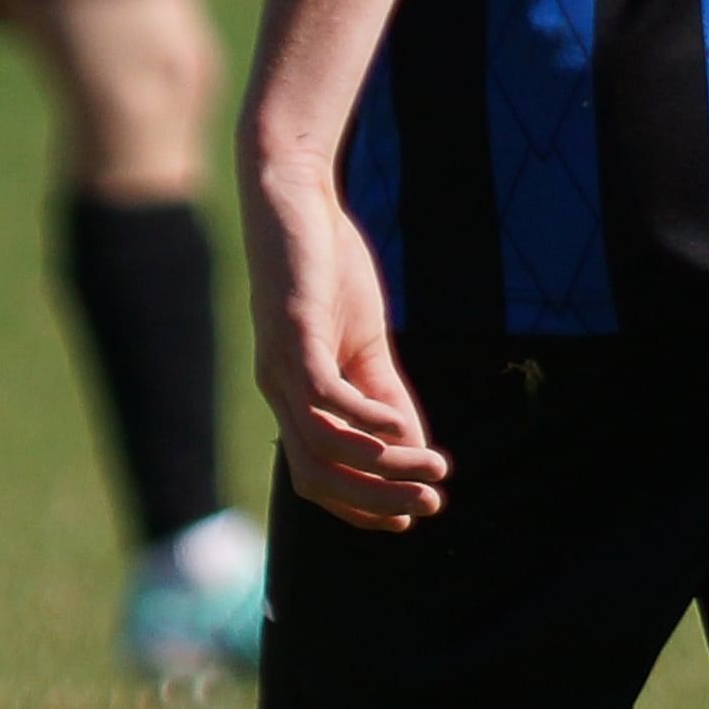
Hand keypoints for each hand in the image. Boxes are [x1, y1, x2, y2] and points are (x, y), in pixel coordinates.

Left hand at [242, 154, 448, 532]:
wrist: (294, 192)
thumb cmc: (326, 261)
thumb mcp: (363, 337)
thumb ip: (384, 391)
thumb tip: (413, 451)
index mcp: (290, 393)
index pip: (315, 475)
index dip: (359, 507)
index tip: (409, 516)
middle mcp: (276, 388)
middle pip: (314, 477)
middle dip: (373, 503)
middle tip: (430, 505)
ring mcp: (281, 364)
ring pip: (322, 447)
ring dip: (381, 471)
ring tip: (432, 471)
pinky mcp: (293, 334)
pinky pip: (324, 399)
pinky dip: (366, 424)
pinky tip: (405, 431)